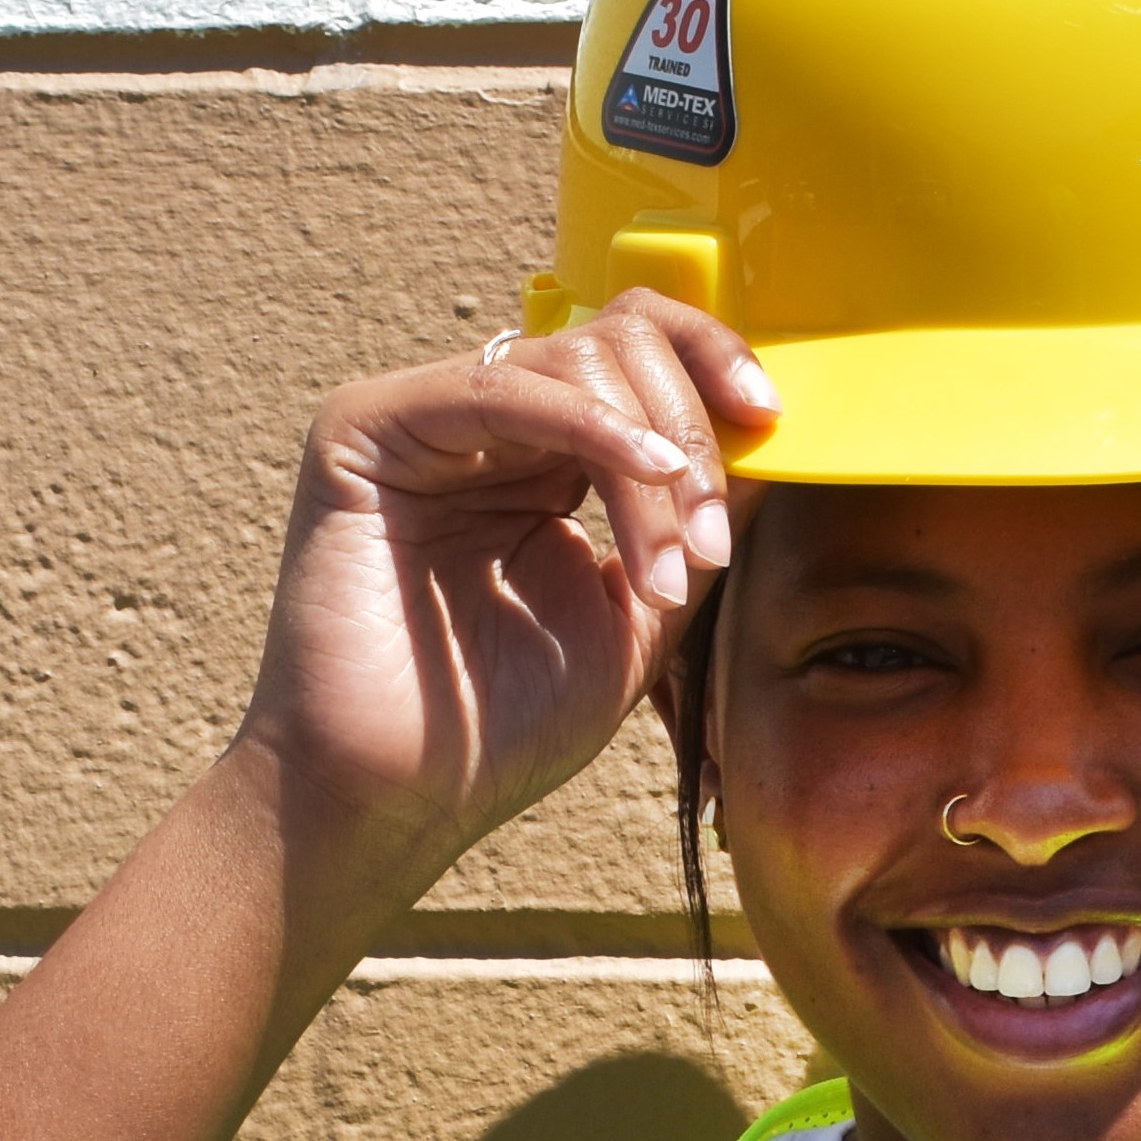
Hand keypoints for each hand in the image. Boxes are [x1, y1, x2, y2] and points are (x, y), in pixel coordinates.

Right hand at [234, 291, 779, 935]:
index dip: (711, 366)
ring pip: (575, 362)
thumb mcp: (637, 618)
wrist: (396, 798)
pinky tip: (647, 478)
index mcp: (541, 461)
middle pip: (617, 343)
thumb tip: (769, 443)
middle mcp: (482, 427)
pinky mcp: (366, 429)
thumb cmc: (502, 730)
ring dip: (651, 463)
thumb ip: (693, 525)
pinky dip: (592, 427)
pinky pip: (503, 390)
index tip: (774, 421)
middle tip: (709, 546)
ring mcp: (423, 420)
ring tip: (665, 572)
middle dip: (691, 437)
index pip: (636, 356)